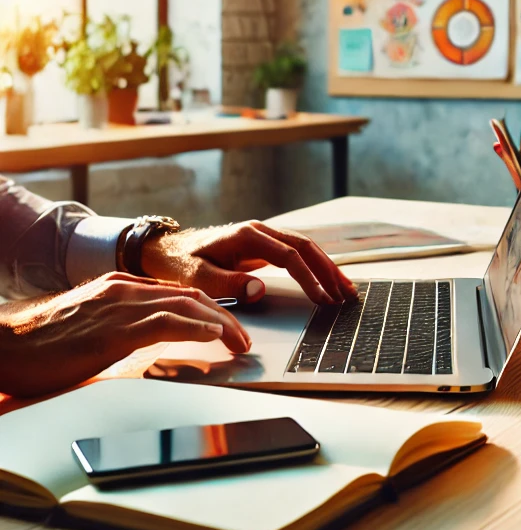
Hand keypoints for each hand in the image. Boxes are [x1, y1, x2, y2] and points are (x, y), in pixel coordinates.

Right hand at [0, 273, 249, 397]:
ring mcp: (118, 305)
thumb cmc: (38, 342)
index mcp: (120, 287)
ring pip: (185, 305)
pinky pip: (163, 322)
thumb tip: (147, 343)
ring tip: (238, 341)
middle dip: (223, 316)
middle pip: (190, 296)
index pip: (178, 293)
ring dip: (219, 324)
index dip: (208, 309)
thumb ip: (120, 326)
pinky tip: (212, 336)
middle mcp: (124, 289)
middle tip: (243, 338)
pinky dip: (194, 327)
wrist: (1, 343)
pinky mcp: (111, 328)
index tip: (226, 326)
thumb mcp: (90, 326)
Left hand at [140, 220, 357, 305]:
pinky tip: (326, 280)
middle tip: (346, 294)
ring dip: (326, 267)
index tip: (322, 298)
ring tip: (346, 289)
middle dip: (328, 270)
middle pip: (305, 246)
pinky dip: (315, 266)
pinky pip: (297, 253)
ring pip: (305, 247)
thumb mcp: (196, 277)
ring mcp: (263, 237)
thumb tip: (260, 289)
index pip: (289, 255)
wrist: (165, 250)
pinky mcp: (263, 246)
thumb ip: (226, 283)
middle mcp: (260, 231)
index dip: (308, 277)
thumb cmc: (178, 264)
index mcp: (247, 235)